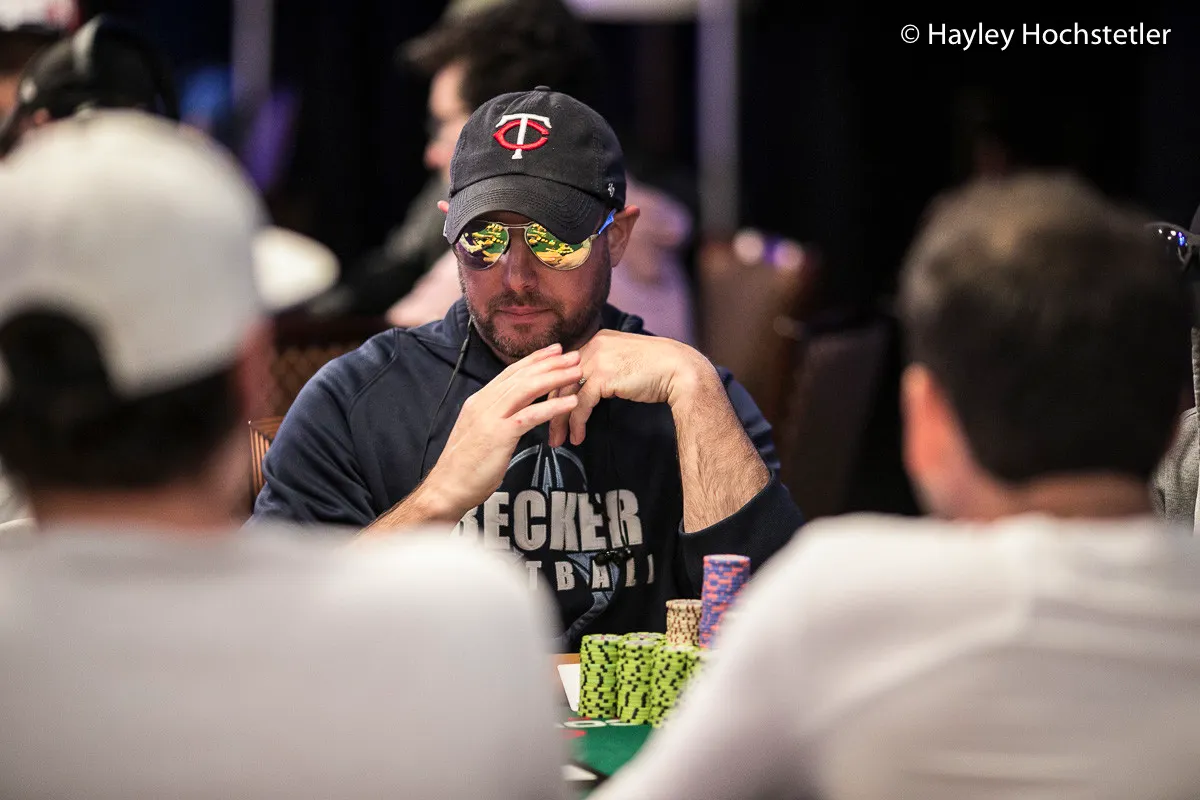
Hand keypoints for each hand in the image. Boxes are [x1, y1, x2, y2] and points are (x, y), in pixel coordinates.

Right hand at [423, 343, 581, 515]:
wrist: (447, 488)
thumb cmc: (465, 466)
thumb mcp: (479, 432)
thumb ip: (494, 417)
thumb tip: (513, 410)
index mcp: (479, 401)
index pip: (510, 373)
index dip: (534, 359)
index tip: (554, 351)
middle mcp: (484, 403)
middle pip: (521, 376)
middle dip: (550, 363)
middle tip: (574, 355)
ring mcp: (490, 418)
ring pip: (527, 389)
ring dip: (555, 378)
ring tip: (577, 371)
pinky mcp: (499, 435)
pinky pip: (530, 416)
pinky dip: (552, 406)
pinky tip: (571, 402)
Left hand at [547, 330, 717, 446]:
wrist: (680, 369)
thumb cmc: (657, 370)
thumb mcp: (624, 362)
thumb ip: (604, 369)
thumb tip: (589, 390)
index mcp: (596, 341)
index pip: (565, 368)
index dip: (556, 391)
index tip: (549, 411)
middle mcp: (593, 346)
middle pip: (560, 380)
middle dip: (551, 408)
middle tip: (546, 430)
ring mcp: (597, 360)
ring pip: (567, 394)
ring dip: (560, 420)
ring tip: (558, 440)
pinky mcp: (604, 376)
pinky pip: (580, 403)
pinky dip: (577, 423)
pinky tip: (577, 437)